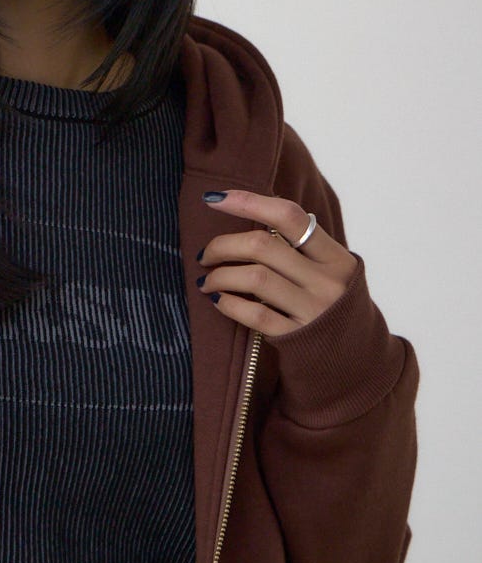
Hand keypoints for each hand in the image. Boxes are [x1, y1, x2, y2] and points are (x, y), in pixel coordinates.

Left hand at [197, 189, 358, 336]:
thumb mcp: (332, 273)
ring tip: (206, 280)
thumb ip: (302, 248)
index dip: (249, 202)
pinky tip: (218, 300)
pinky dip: (229, 303)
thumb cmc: (334, 308)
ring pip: (255, 278)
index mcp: (337, 257)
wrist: (358, 363)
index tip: (214, 199)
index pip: (289, 216)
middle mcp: (328, 282)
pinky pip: (255, 314)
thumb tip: (249, 212)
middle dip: (223, 245)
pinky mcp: (297, 339)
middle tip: (205, 254)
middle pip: (263, 246)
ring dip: (220, 275)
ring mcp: (314, 311)